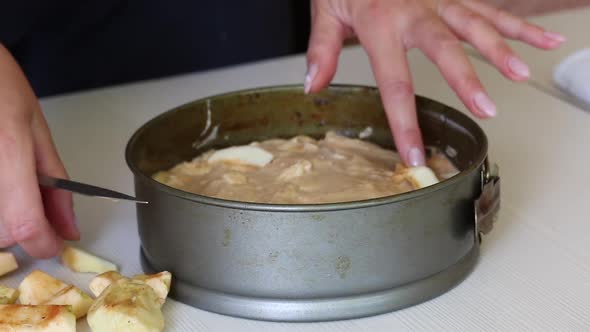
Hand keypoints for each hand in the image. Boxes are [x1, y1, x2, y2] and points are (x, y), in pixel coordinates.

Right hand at [0, 44, 78, 257]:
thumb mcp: (37, 131)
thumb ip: (56, 185)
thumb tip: (68, 228)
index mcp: (10, 152)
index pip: (24, 224)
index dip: (42, 244)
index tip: (54, 244)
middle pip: (0, 233)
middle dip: (22, 230)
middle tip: (32, 204)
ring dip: (4, 217)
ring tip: (10, 179)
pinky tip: (2, 179)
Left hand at [305, 0, 563, 165]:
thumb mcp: (326, 9)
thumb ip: (321, 49)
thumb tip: (313, 86)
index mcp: (380, 22)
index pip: (395, 81)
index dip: (404, 122)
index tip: (413, 153)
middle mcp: (415, 10)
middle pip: (445, 48)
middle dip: (467, 79)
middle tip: (486, 108)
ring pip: (476, 24)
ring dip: (501, 49)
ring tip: (523, 74)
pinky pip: (488, 8)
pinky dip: (517, 25)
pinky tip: (543, 40)